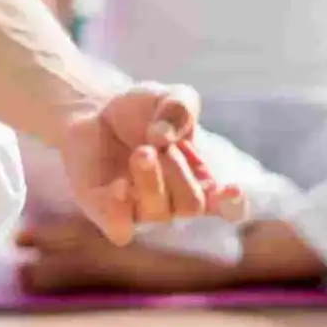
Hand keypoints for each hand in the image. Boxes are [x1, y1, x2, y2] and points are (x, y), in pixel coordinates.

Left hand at [55, 83, 242, 245]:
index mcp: (200, 181)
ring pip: (157, 214)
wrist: (93, 110)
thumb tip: (162, 139)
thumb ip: (180, 109)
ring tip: (141, 151)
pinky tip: (119, 185)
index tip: (232, 188)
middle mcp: (173, 202)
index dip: (233, 205)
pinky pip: (119, 229)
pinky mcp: (104, 211)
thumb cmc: (141, 110)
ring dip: (151, 180)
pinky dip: (121, 210)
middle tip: (158, 144)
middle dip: (178, 171)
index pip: (229, 209)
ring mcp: (139, 210)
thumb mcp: (169, 97)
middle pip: (190, 205)